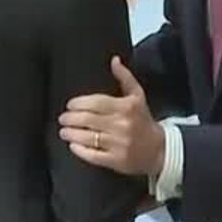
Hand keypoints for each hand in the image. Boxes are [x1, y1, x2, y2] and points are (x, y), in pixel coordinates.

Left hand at [60, 57, 165, 176]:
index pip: (96, 102)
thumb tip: (114, 60)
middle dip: (70, 118)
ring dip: (71, 134)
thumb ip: (125, 77)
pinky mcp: (116, 160)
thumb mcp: (138, 96)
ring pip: (87, 137)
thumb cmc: (143, 121)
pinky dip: (80, 150)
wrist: (158, 150)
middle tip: (63, 118)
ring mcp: (118, 144)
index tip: (70, 105)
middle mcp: (122, 125)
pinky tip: (73, 145)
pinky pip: (92, 155)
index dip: (78, 103)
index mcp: (126, 107)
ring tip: (64, 131)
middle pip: (88, 119)